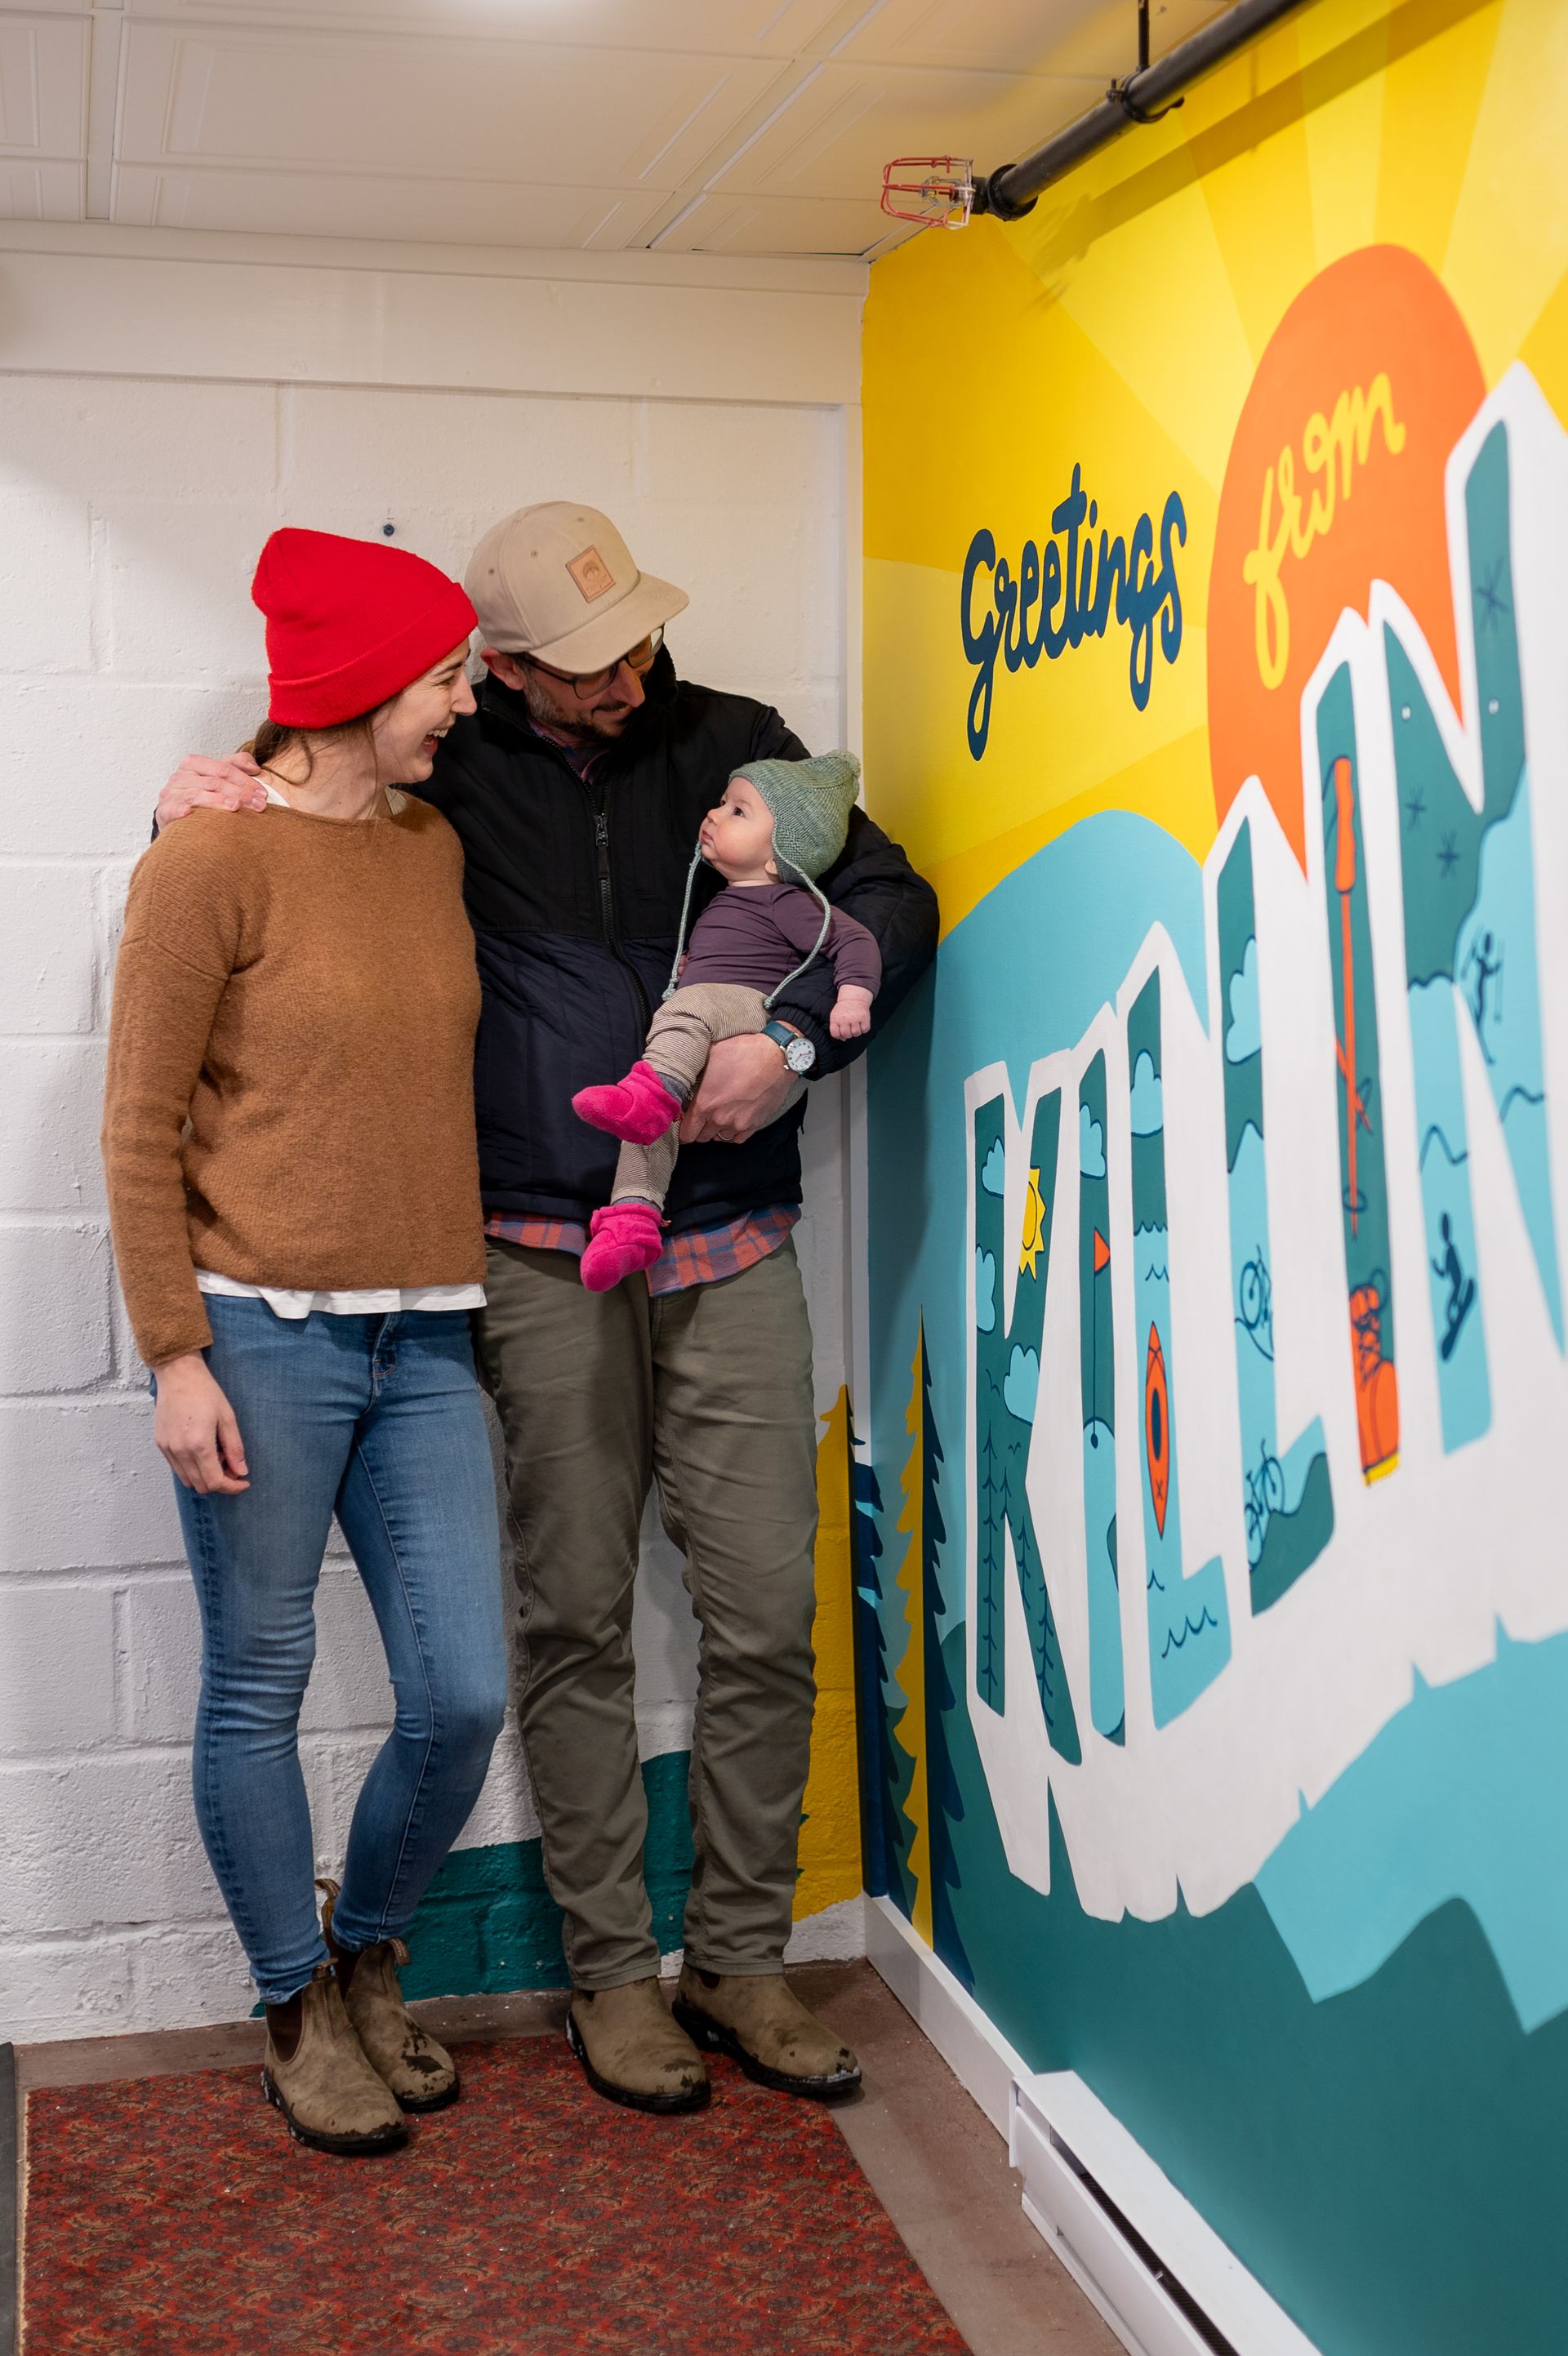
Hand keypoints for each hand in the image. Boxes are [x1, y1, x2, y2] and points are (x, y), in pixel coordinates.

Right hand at [153, 1353, 249, 1493]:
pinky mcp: (160, 1444)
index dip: (232, 1487)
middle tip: (233, 1467)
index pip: (215, 1482)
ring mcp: (167, 1448)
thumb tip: (241, 1471)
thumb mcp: (228, 1418)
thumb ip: (234, 1448)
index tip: (244, 1482)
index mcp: (199, 1445)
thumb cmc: (205, 1392)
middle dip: (220, 1482)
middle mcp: (180, 1451)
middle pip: (200, 1485)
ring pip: (187, 1479)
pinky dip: (191, 1468)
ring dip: (204, 1476)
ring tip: (216, 1456)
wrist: (178, 1375)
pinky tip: (201, 1450)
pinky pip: (176, 1467)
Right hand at [156, 753, 267, 829]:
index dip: (245, 780)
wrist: (175, 812)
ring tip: (236, 808)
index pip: (223, 769)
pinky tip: (190, 813)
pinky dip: (180, 810)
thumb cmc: (201, 793)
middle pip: (214, 782)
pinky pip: (172, 809)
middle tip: (259, 805)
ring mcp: (170, 793)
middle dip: (239, 794)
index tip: (263, 794)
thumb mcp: (218, 775)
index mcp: (193, 763)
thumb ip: (236, 765)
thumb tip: (255, 768)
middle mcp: (180, 776)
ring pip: (197, 795)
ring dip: (218, 802)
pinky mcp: (164, 811)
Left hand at [680, 1032, 797, 1143]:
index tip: (684, 1126)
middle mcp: (720, 1118)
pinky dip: (733, 1133)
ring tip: (718, 1117)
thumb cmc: (744, 1052)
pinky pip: (738, 1138)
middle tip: (700, 1118)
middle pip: (702, 1137)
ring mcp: (739, 1124)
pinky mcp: (755, 1124)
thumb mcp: (711, 1053)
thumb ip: (695, 1068)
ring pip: (720, 1138)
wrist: (776, 1057)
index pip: (687, 1132)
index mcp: (705, 1103)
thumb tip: (685, 1069)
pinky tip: (733, 1121)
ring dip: (716, 1130)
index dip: (683, 1130)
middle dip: (699, 1130)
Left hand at [829, 985, 872, 1040]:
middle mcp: (845, 1018)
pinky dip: (864, 1029)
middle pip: (846, 1035)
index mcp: (836, 1018)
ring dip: (856, 1032)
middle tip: (850, 1030)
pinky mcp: (864, 1017)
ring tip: (855, 1026)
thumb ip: (836, 1027)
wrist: (853, 998)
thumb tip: (842, 1039)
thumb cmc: (844, 1008)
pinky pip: (865, 1029)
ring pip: (856, 1033)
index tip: (841, 1033)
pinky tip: (861, 1024)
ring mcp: (855, 1018)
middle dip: (848, 1035)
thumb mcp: (835, 1016)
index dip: (838, 1036)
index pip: (835, 1034)